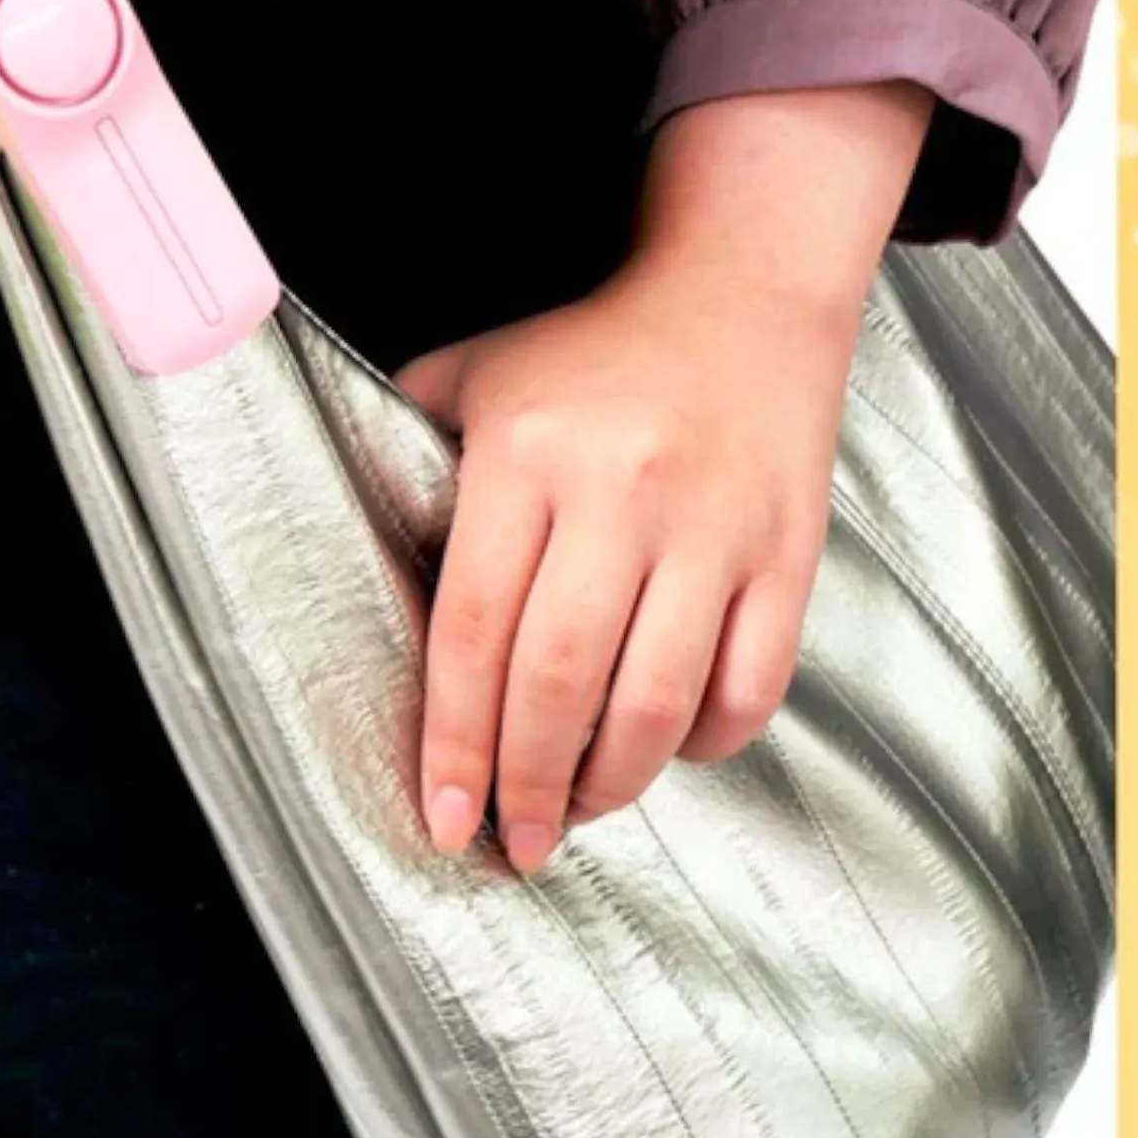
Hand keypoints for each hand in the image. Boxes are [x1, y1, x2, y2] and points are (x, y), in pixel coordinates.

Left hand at [399, 82, 934, 872]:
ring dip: (612, 782)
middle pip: (559, 678)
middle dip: (527, 782)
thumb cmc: (593, 352)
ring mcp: (712, 526)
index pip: (474, 627)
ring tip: (580, 810)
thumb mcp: (477, 374)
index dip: (454, 738)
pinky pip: (750, 682)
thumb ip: (406, 446)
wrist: (742, 298)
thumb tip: (350, 545)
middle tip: (513, 839)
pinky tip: (670, 751)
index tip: (444, 814)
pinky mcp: (787, 552)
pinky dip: (708, 742)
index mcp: (527, 454)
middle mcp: (620, 491)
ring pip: (657, 698)